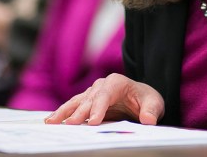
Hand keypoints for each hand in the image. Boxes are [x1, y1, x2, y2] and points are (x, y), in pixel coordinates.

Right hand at [45, 73, 164, 125]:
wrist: (140, 99)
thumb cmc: (146, 100)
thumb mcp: (154, 103)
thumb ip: (151, 110)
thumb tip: (148, 119)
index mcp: (117, 82)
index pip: (106, 95)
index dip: (99, 108)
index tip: (94, 121)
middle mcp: (101, 86)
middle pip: (88, 99)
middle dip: (79, 112)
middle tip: (70, 124)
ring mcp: (92, 94)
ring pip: (76, 102)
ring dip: (64, 112)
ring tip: (51, 121)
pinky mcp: (86, 103)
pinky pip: (73, 108)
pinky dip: (63, 114)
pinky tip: (52, 121)